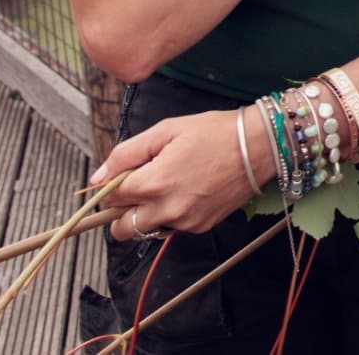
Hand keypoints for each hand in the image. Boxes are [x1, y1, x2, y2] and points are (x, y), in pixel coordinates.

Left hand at [94, 107, 268, 240]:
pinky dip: (173, 214)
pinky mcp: (201, 226)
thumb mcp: (166, 130)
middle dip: (122, 211)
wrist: (260, 146)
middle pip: (121, 230)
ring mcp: (185, 222)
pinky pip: (173, 228)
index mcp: (154, 183)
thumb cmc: (214, 132)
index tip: (126, 173)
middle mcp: (167, 209)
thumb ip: (126, 153)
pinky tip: (189, 190)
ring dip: (148, 214)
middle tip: (140, 187)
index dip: (112, 184)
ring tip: (170, 186)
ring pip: (147, 229)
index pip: (110, 198)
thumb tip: (98, 177)